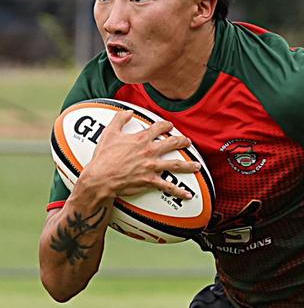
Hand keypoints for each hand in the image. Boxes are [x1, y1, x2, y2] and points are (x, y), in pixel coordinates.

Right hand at [79, 109, 200, 201]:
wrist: (102, 177)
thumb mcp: (109, 133)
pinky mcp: (151, 180)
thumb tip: (127, 112)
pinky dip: (179, 192)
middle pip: (172, 144)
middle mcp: (150, 151)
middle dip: (182, 142)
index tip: (170, 126)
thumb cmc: (104, 157)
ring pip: (176, 164)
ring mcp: (152, 166)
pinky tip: (187, 195)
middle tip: (187, 142)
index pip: (159, 128)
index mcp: (141, 139)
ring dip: (189, 165)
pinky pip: (168, 187)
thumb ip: (119, 120)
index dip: (166, 125)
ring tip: (197, 165)